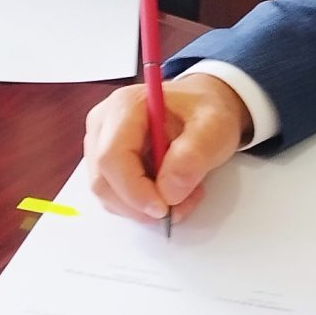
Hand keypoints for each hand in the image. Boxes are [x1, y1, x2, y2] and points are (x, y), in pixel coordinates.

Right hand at [83, 71, 251, 223]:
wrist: (206, 110)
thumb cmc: (208, 111)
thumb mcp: (214, 127)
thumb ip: (192, 157)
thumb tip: (168, 192)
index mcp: (126, 106)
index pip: (111, 157)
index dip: (133, 190)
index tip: (163, 208)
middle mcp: (104, 123)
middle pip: (103, 180)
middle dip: (140, 205)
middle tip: (179, 206)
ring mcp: (101, 143)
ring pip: (107, 193)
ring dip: (143, 207)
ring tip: (182, 195)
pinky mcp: (108, 162)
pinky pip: (115, 196)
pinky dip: (141, 204)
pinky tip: (169, 192)